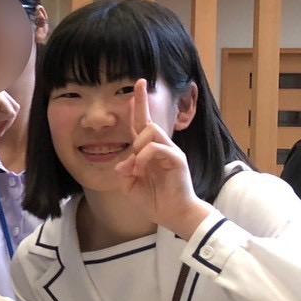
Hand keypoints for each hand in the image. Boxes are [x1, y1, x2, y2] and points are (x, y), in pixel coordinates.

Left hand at [114, 80, 209, 237]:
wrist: (174, 215)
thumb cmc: (155, 200)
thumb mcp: (131, 186)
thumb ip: (125, 172)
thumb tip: (123, 163)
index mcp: (149, 152)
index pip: (141, 124)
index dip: (138, 105)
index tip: (137, 84)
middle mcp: (161, 147)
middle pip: (148, 121)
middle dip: (140, 104)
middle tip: (136, 97)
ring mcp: (171, 152)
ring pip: (151, 131)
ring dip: (137, 146)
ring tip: (135, 167)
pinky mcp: (178, 160)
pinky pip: (157, 148)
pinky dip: (144, 157)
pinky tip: (140, 170)